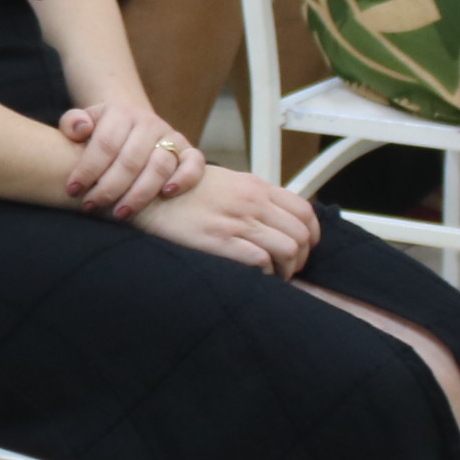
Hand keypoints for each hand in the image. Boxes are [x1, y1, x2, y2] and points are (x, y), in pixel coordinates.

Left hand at [60, 101, 201, 218]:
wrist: (131, 127)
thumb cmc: (101, 132)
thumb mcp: (84, 122)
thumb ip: (72, 122)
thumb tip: (81, 129)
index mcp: (121, 112)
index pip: (104, 144)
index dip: (87, 170)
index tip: (73, 190)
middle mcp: (149, 122)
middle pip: (130, 160)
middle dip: (109, 188)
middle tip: (92, 206)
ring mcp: (171, 136)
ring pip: (159, 166)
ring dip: (139, 194)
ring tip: (120, 213)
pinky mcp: (188, 150)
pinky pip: (194, 164)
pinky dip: (184, 179)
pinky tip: (166, 194)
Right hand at [132, 166, 321, 274]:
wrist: (148, 191)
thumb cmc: (182, 190)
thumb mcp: (224, 181)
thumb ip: (251, 196)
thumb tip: (273, 217)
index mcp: (255, 187)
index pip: (304, 211)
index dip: (311, 235)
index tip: (304, 249)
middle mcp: (252, 202)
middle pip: (301, 234)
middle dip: (301, 258)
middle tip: (288, 269)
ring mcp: (236, 222)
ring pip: (287, 249)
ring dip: (286, 269)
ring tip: (274, 277)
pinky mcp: (219, 240)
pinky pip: (260, 261)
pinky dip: (265, 274)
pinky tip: (255, 277)